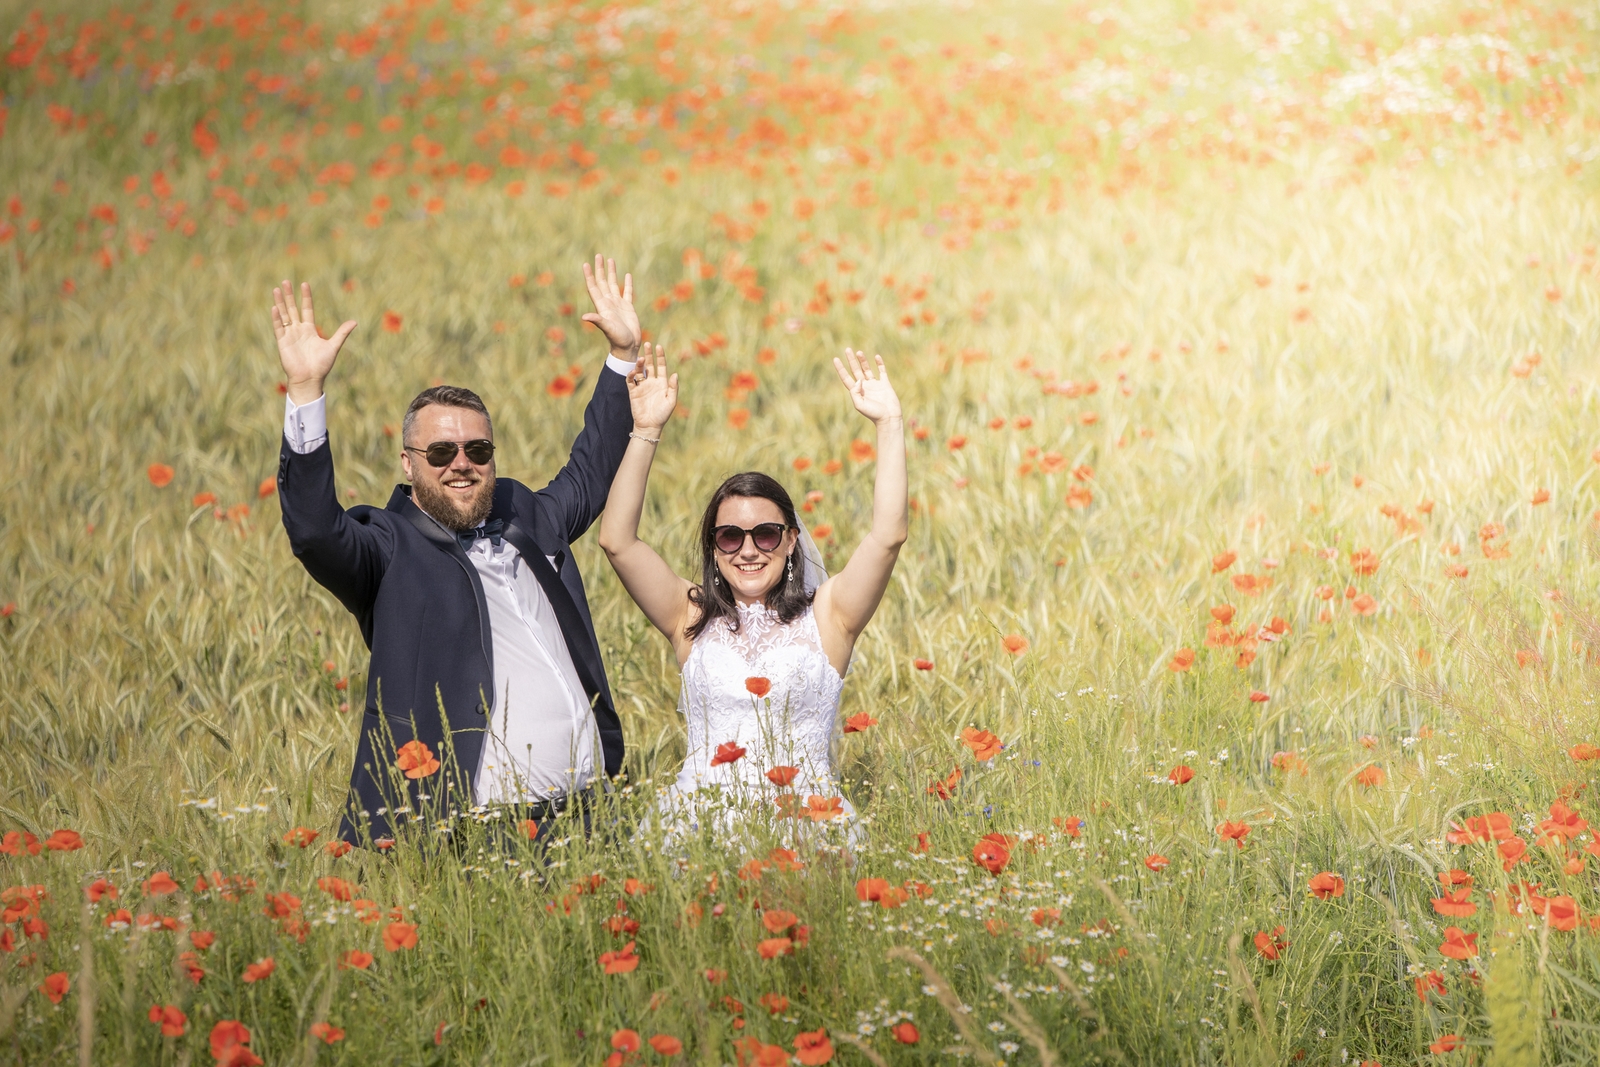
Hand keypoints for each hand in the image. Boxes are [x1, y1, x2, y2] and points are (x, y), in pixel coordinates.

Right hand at [272, 280, 356, 404]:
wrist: (310, 379)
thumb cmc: (321, 365)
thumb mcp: (333, 346)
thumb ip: (342, 333)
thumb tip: (354, 322)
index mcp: (310, 330)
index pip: (307, 309)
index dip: (306, 297)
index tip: (304, 284)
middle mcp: (298, 330)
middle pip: (293, 309)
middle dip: (290, 295)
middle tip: (286, 281)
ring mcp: (289, 335)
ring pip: (283, 315)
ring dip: (280, 302)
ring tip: (277, 289)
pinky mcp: (282, 342)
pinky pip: (278, 328)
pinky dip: (276, 318)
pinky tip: (275, 307)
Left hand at [581, 254, 640, 356]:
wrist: (628, 347)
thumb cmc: (617, 339)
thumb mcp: (607, 328)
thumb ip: (597, 320)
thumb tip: (584, 317)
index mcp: (602, 306)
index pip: (594, 287)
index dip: (589, 276)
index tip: (586, 264)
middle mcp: (609, 303)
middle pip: (602, 282)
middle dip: (600, 269)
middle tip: (598, 255)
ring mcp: (618, 304)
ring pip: (613, 284)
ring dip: (611, 272)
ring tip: (610, 260)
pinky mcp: (628, 307)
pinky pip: (627, 292)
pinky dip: (627, 284)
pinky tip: (627, 275)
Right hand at [627, 344, 678, 431]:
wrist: (650, 426)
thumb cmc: (662, 414)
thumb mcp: (671, 401)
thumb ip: (673, 387)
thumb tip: (675, 374)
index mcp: (662, 383)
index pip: (661, 366)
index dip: (660, 356)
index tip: (658, 346)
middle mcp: (652, 382)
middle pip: (649, 365)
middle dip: (648, 355)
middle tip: (646, 344)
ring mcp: (642, 386)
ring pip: (639, 371)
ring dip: (639, 364)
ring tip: (640, 358)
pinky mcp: (633, 392)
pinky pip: (630, 380)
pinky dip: (631, 375)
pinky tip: (633, 372)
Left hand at [833, 349, 900, 423]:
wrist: (889, 418)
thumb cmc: (874, 414)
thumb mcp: (860, 405)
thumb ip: (855, 392)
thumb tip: (858, 380)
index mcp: (857, 392)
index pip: (846, 378)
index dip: (841, 369)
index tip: (836, 359)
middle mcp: (865, 387)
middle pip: (856, 371)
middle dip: (851, 361)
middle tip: (847, 349)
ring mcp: (875, 385)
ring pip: (867, 370)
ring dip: (863, 361)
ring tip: (859, 352)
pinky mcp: (885, 384)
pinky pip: (882, 371)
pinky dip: (879, 364)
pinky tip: (876, 357)